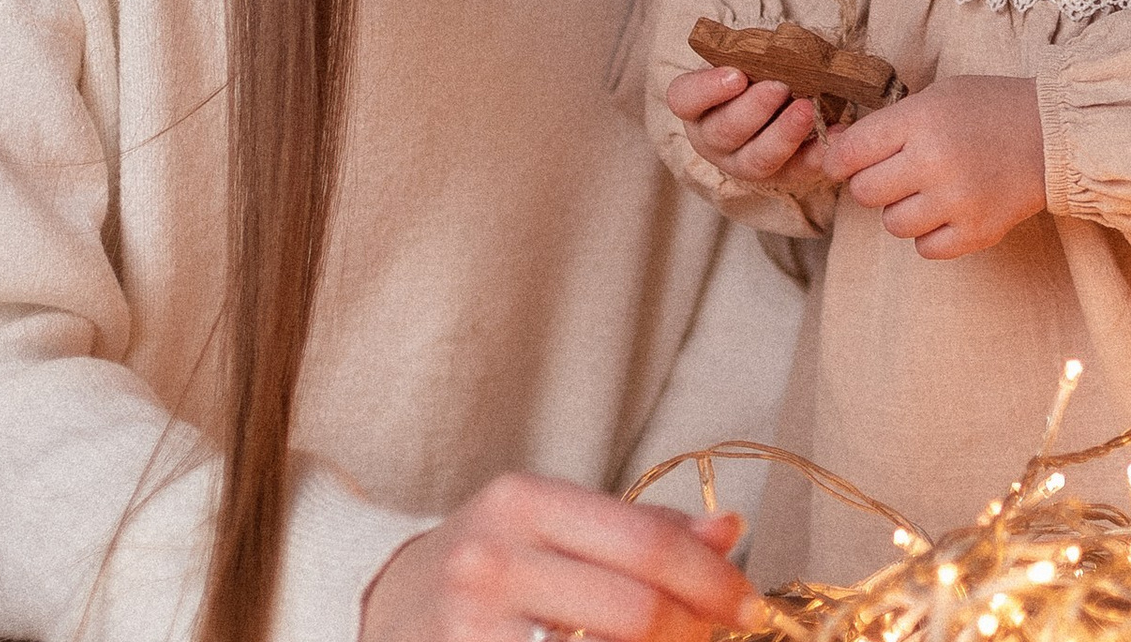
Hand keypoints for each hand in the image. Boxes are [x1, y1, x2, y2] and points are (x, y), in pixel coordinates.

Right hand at [360, 477, 757, 641]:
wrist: (381, 604)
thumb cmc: (488, 565)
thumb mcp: (553, 524)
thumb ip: (639, 531)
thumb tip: (730, 528)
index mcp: (524, 502)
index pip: (645, 542)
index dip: (711, 580)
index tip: (748, 606)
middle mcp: (491, 558)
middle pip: (631, 610)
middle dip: (692, 633)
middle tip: (719, 639)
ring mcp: (467, 627)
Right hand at [666, 62, 832, 195]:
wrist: (775, 95)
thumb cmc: (755, 68)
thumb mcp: (746, 55)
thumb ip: (754, 52)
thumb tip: (782, 46)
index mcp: (696, 105)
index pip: (684, 99)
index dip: (707, 89)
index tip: (736, 75)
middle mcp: (712, 138)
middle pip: (723, 132)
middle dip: (754, 109)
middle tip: (780, 87)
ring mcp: (742, 162)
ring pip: (755, 160)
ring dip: (783, 135)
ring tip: (807, 109)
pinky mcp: (778, 175)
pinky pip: (795, 172)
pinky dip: (816, 155)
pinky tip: (833, 134)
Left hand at [820, 76, 1044, 258]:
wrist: (1052, 134)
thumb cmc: (988, 109)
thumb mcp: (936, 97)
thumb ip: (888, 125)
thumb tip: (835, 151)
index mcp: (921, 121)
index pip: (850, 151)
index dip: (839, 158)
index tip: (844, 161)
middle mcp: (934, 163)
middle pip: (865, 193)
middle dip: (873, 183)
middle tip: (896, 172)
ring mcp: (956, 202)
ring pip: (893, 224)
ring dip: (903, 209)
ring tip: (929, 189)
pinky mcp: (976, 233)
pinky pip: (925, 248)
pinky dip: (931, 233)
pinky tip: (949, 209)